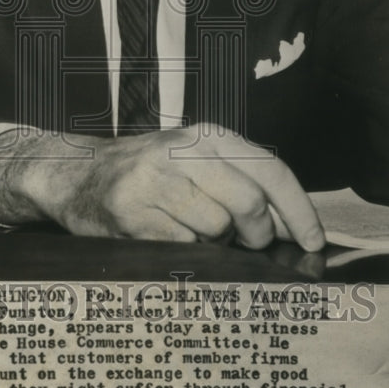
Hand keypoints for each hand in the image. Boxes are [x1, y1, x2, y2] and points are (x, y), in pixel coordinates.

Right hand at [0, 124, 325, 251]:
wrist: (74, 174)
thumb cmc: (148, 174)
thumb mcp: (195, 161)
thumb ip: (241, 182)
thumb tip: (294, 229)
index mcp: (206, 135)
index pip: (270, 170)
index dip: (299, 211)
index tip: (313, 242)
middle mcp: (180, 150)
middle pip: (249, 204)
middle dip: (258, 235)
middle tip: (247, 243)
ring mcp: (152, 179)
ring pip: (216, 229)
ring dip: (213, 243)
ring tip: (190, 230)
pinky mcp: (130, 211)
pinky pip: (182, 247)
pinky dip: (183, 252)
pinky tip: (165, 236)